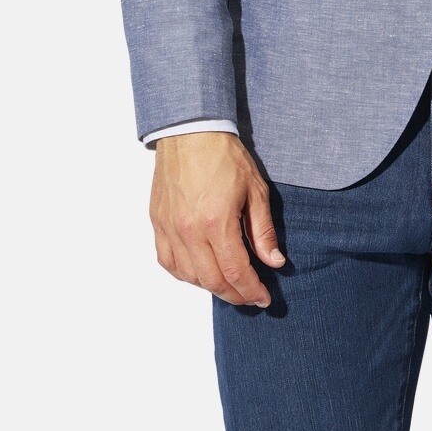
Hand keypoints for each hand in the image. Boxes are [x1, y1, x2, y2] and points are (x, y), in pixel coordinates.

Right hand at [150, 132, 284, 305]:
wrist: (190, 132)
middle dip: (234, 295)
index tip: (263, 298)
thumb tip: (273, 262)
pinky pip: (167, 262)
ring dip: (210, 287)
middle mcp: (189, 230)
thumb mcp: (255, 190)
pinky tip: (199, 273)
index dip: (251, 290)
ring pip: (189, 276)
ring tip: (228, 285)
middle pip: (212, 280)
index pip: (235, 272)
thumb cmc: (224, 156)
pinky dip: (185, 274)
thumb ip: (263, 231)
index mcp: (216, 222)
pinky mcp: (158, 223)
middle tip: (249, 296)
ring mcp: (170, 228)